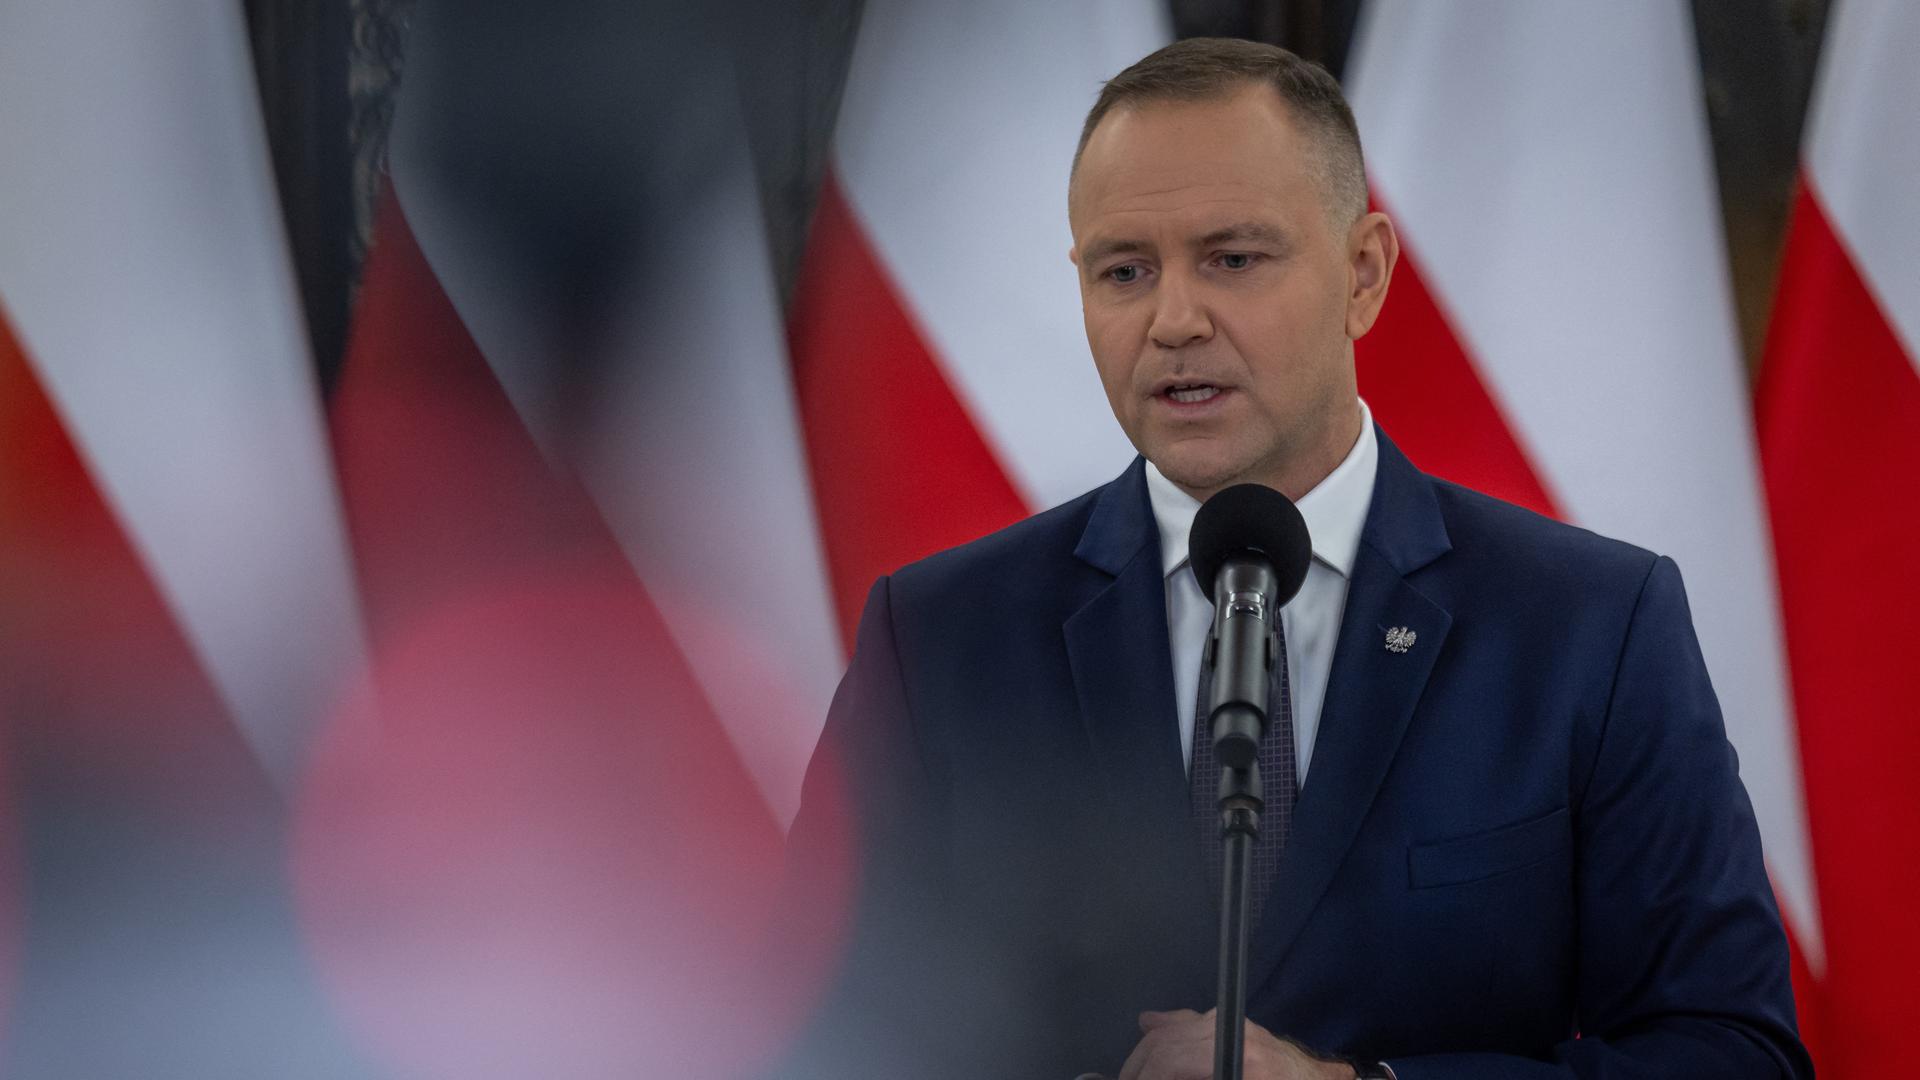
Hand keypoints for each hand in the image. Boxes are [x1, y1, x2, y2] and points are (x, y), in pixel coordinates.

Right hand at [1115, 1008, 1355, 1079]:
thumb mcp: (1239, 1075)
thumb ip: (1193, 1070)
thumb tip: (1161, 1072)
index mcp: (1240, 1059)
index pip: (1170, 1060)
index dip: (1145, 1075)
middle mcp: (1233, 1032)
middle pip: (1165, 1043)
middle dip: (1138, 1067)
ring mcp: (1232, 1022)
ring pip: (1172, 1029)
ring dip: (1146, 1054)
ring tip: (1135, 1073)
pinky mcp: (1233, 1022)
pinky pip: (1188, 1021)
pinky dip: (1164, 1031)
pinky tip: (1150, 1031)